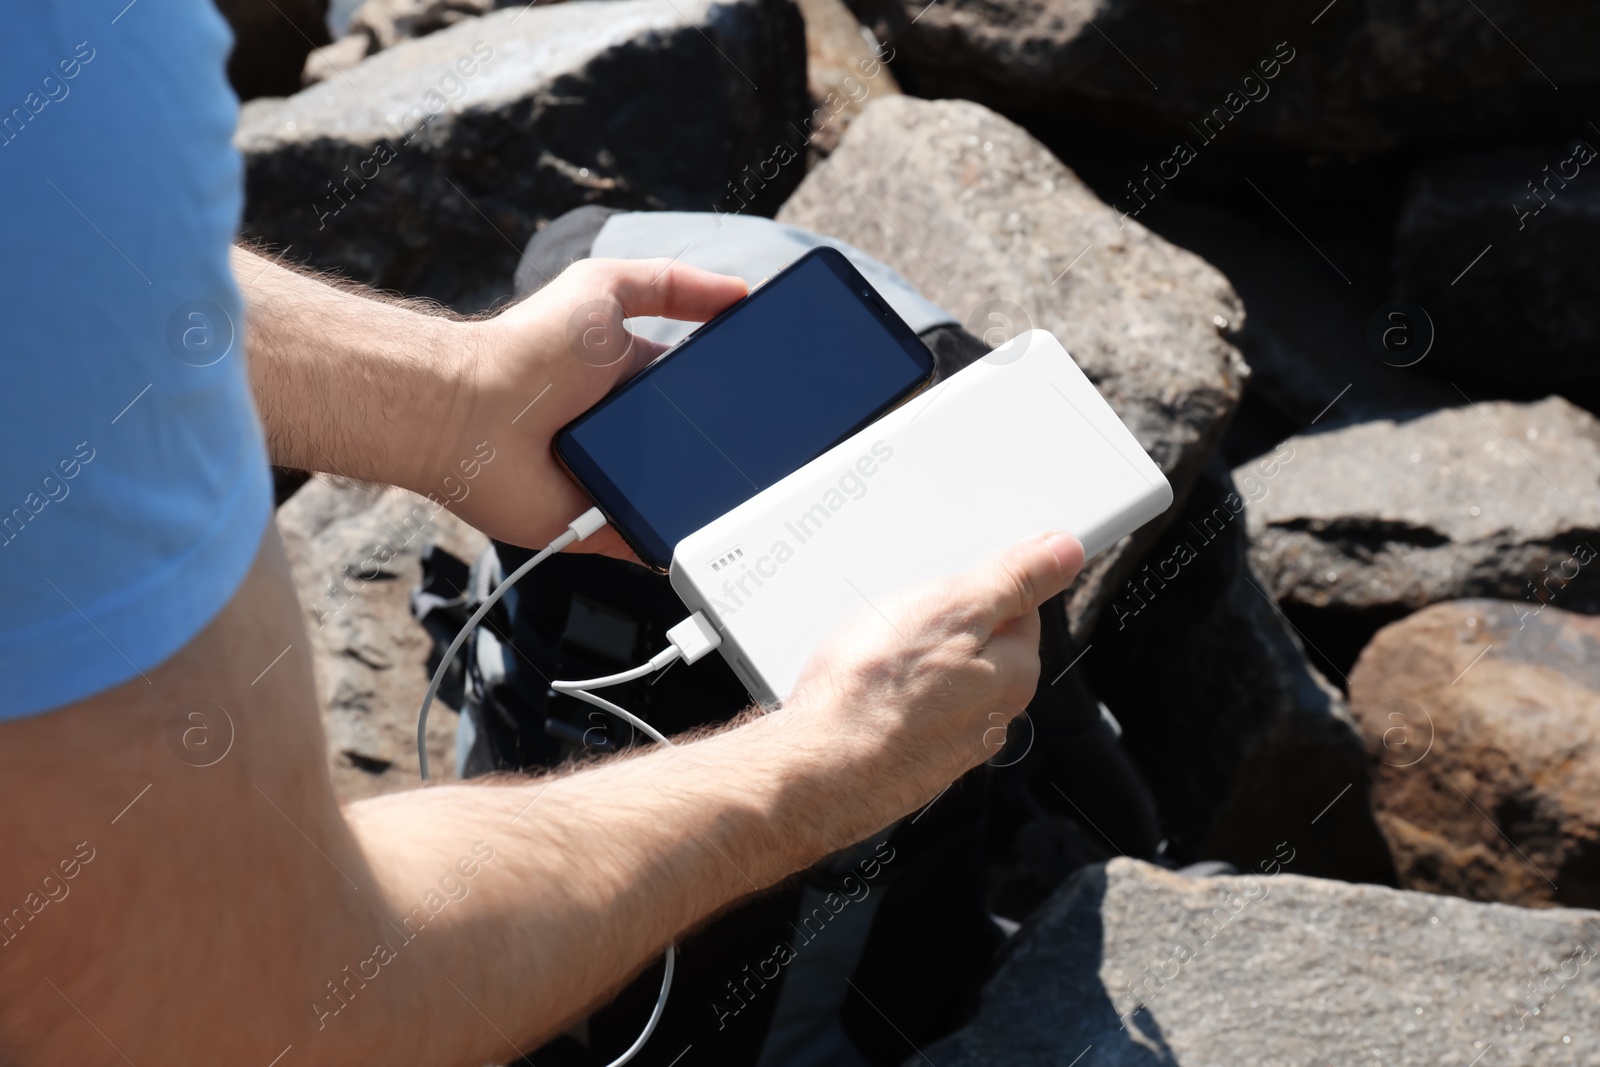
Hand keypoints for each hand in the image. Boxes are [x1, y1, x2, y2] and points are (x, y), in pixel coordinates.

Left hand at [433, 259, 747, 558]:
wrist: (474, 414)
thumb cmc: (528, 349)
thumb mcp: (602, 288)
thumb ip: (669, 283)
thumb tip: (737, 290)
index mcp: (629, 378)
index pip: (695, 386)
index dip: (729, 388)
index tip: (767, 390)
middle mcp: (624, 432)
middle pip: (696, 445)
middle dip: (727, 448)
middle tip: (766, 450)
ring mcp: (615, 482)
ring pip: (682, 498)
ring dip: (709, 497)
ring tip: (745, 494)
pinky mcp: (603, 529)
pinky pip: (652, 544)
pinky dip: (676, 544)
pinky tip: (706, 537)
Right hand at [781, 531, 1084, 831]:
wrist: (816, 769)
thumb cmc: (875, 691)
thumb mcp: (954, 607)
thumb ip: (1014, 578)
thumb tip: (1066, 552)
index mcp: (1016, 676)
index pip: (1020, 612)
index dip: (982, 586)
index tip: (950, 580)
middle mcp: (992, 719)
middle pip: (979, 650)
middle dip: (944, 626)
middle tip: (901, 616)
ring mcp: (949, 746)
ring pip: (939, 684)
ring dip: (912, 664)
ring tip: (872, 653)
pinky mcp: (909, 763)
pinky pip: (906, 713)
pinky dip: (888, 697)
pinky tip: (859, 690)